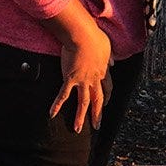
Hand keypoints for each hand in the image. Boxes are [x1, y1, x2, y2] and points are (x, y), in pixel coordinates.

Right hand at [46, 1, 112, 132]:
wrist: (83, 36)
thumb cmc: (95, 37)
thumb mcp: (107, 47)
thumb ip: (110, 57)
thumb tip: (113, 63)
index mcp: (103, 71)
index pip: (107, 88)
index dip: (106, 97)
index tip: (105, 104)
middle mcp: (94, 79)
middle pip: (97, 100)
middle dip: (97, 114)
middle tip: (97, 126)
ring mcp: (82, 80)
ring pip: (83, 103)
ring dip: (80, 117)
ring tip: (77, 130)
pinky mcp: (70, 79)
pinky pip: (63, 95)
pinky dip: (57, 105)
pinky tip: (52, 114)